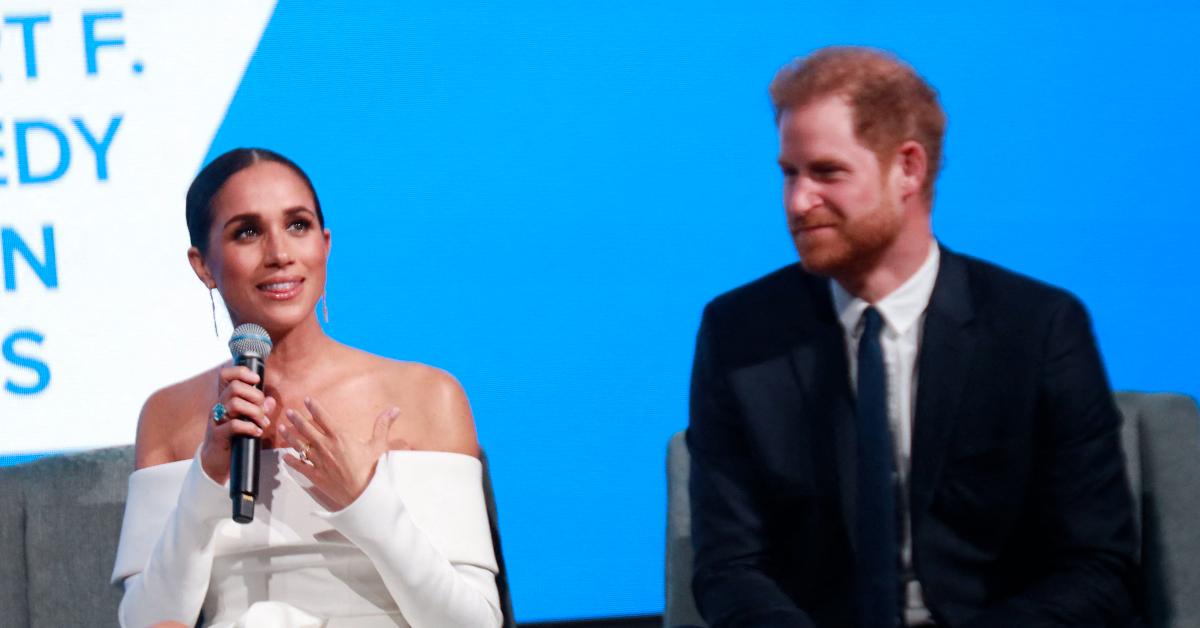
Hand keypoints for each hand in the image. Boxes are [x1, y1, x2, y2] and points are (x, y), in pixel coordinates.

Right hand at [200, 365, 274, 483]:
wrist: (217, 461)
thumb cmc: (234, 437)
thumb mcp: (248, 420)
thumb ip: (260, 409)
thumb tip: (271, 400)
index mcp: (225, 399)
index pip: (225, 375)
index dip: (241, 372)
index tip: (257, 380)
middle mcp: (219, 405)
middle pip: (235, 387)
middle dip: (256, 396)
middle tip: (263, 410)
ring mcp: (216, 420)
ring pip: (235, 403)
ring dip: (255, 412)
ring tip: (263, 423)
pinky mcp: (217, 435)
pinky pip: (234, 425)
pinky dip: (250, 427)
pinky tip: (256, 432)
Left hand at [280, 396, 401, 510]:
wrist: (363, 495)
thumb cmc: (372, 470)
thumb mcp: (379, 445)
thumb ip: (383, 425)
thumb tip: (394, 410)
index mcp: (340, 437)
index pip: (323, 418)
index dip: (314, 407)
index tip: (306, 400)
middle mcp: (326, 447)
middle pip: (307, 429)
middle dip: (296, 419)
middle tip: (289, 412)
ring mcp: (318, 462)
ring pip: (299, 445)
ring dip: (289, 436)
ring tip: (282, 428)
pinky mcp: (315, 476)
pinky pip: (299, 466)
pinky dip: (291, 461)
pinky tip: (285, 457)